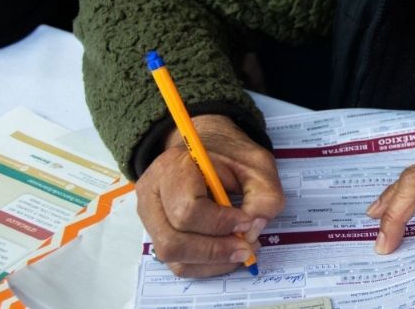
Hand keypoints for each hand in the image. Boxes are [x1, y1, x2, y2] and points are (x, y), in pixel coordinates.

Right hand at [135, 114, 283, 276]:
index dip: (220, 223)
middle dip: (215, 250)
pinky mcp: (156, 233)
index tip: (247, 222)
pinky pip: (178, 263)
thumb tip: (253, 232)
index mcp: (173, 167)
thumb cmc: (230, 155)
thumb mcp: (258, 165)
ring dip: (212, 262)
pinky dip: (206, 266)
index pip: (187, 210)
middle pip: (173, 241)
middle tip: (247, 247)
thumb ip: (264, 196)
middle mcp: (151, 194)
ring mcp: (150, 216)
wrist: (206, 148)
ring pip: (173, 258)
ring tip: (241, 250)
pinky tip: (228, 253)